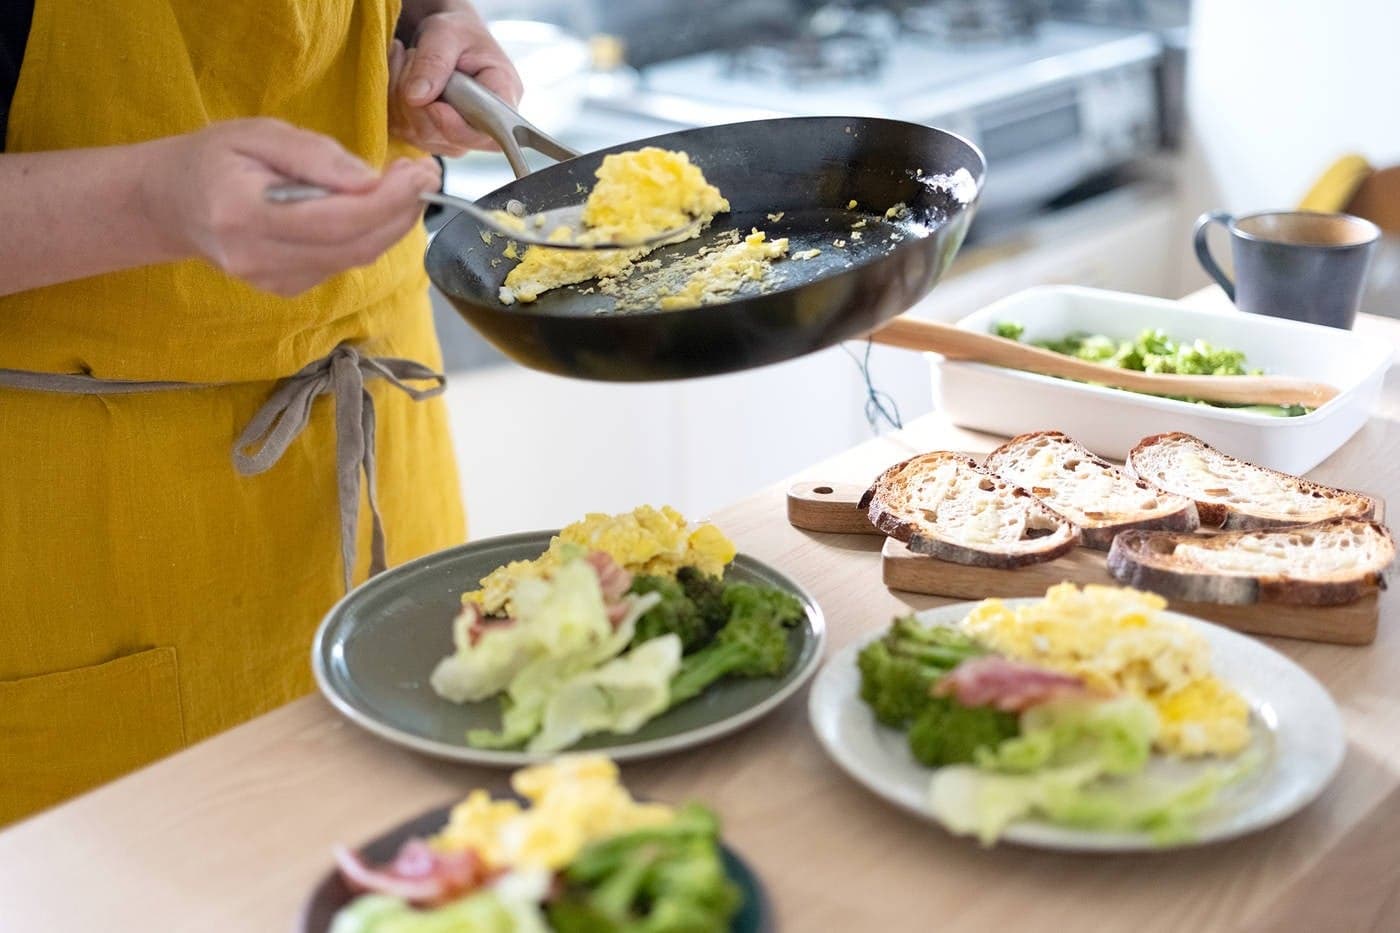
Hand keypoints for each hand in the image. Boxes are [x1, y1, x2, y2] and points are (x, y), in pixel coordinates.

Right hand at [143, 119, 440, 296]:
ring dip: (390, 224)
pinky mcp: (287, 289)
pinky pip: (342, 263)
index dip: (388, 201)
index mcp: (244, 216)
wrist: (172, 204)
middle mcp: (259, 258)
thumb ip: (315, 157)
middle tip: (423, 174)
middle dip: (400, 212)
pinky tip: (369, 207)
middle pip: (355, 247)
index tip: (420, 172)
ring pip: (355, 259)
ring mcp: (273, 281)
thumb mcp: (258, 134)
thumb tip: (371, 180)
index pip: (336, 221)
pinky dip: (367, 236)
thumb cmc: (213, 159)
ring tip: (402, 184)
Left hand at [389, 6, 522, 155]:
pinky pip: (405, 132)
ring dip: (401, 96)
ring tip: (407, 59)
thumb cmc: (457, 33)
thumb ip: (434, 62)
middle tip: (412, 56)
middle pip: (448, 137)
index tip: (434, 105)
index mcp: (503, 96)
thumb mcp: (446, 33)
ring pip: (421, 135)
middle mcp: (486, 126)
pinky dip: (393, 103)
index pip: (490, 133)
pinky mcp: (436, 139)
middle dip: (419, 101)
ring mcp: (460, 138)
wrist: (446, 40)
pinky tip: (400, 76)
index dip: (458, 128)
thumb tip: (416, 97)